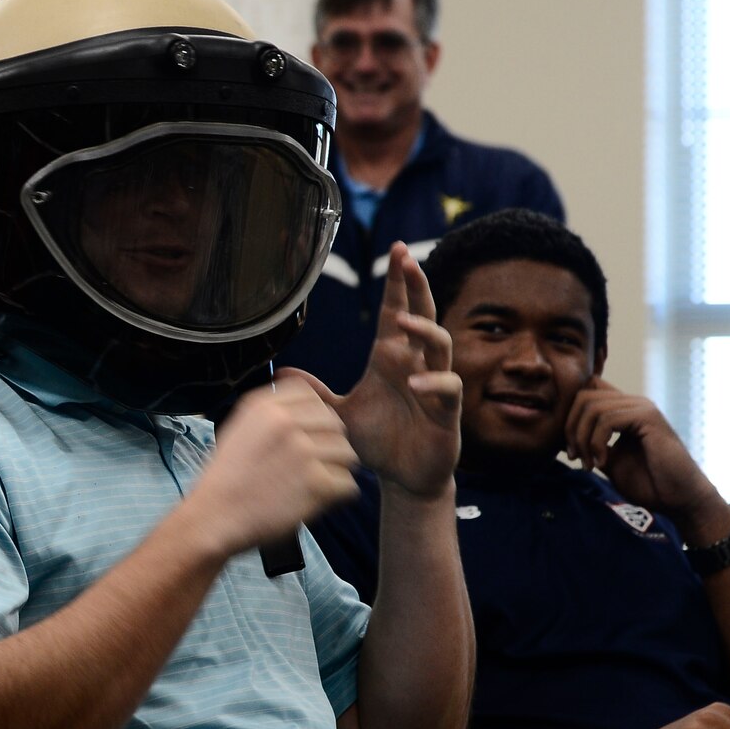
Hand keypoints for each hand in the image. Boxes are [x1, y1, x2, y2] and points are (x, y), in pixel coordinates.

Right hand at [194, 381, 358, 557]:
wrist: (213, 517)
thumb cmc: (225, 479)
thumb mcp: (238, 429)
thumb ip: (271, 413)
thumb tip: (308, 405)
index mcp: (266, 407)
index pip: (313, 397)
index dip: (315, 418)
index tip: (306, 437)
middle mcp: (287, 423)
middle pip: (336, 425)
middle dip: (329, 445)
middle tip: (313, 467)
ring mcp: (304, 452)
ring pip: (346, 454)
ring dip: (335, 471)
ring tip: (313, 485)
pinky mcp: (316, 483)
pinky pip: (347, 484)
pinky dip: (336, 496)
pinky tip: (314, 501)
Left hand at [283, 243, 459, 498]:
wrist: (401, 477)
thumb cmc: (376, 440)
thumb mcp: (337, 413)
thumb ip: (314, 392)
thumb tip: (282, 372)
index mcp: (390, 357)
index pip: (394, 310)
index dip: (397, 283)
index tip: (395, 250)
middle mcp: (414, 364)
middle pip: (422, 314)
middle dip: (416, 286)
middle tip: (406, 258)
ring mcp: (433, 384)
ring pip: (440, 345)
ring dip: (424, 329)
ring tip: (404, 321)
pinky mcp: (446, 410)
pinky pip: (448, 387)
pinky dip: (433, 383)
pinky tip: (415, 384)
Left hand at [565, 380, 728, 535]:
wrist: (679, 499)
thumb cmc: (649, 484)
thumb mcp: (609, 462)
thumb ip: (591, 446)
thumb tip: (564, 438)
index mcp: (624, 410)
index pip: (586, 391)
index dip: (569, 416)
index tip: (569, 447)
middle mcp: (633, 403)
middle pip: (583, 395)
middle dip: (571, 428)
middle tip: (576, 457)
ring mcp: (642, 407)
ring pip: (592, 406)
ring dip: (583, 439)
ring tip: (589, 464)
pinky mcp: (648, 417)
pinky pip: (607, 419)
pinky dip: (596, 442)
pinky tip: (602, 463)